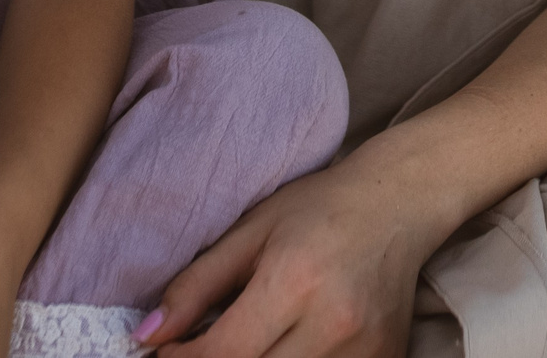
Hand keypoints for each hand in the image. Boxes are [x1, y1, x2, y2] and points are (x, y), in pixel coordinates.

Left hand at [144, 154, 453, 357]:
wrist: (399, 203)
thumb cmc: (319, 209)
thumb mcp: (249, 232)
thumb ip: (196, 285)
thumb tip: (147, 335)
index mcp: (294, 280)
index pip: (225, 352)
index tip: (163, 352)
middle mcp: (333, 324)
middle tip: (199, 350)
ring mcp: (365, 351)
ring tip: (240, 345)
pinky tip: (279, 347)